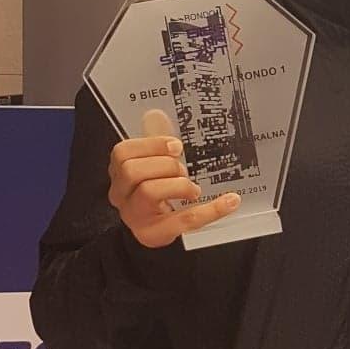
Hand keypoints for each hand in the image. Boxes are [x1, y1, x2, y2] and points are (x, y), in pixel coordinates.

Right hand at [107, 109, 239, 247]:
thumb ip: (155, 144)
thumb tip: (155, 114)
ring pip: (149, 191)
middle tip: (183, 170)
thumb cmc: (152, 195)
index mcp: (119, 174)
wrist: (153, 229)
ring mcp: (135, 216)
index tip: (176, 146)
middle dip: (165, 165)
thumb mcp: (151, 168)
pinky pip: (184, 220)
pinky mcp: (154, 234)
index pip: (122, 153)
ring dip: (178, 184)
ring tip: (192, 189)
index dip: (151, 145)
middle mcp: (121, 195)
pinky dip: (212, 209)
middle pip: (132, 171)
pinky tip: (230, 201)